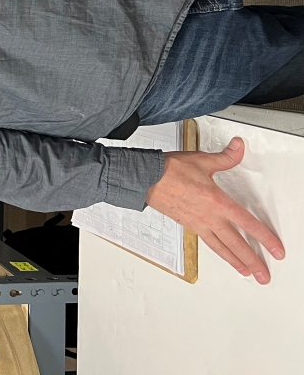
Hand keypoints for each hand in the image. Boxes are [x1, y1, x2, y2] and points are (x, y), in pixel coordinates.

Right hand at [146, 137, 283, 282]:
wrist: (145, 178)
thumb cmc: (169, 171)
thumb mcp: (202, 160)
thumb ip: (225, 157)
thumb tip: (239, 147)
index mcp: (217, 202)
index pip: (248, 224)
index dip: (265, 239)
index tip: (276, 250)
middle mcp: (209, 217)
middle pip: (237, 244)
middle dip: (253, 261)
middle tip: (263, 275)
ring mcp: (198, 223)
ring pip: (221, 248)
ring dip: (236, 262)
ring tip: (246, 272)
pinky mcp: (187, 224)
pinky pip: (207, 242)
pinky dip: (218, 251)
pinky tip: (221, 253)